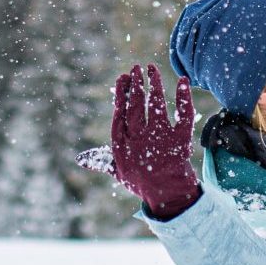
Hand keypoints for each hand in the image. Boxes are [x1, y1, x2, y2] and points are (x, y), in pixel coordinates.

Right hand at [100, 64, 201, 218]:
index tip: (123, 77)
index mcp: (123, 144)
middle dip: (137, 84)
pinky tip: (183, 81)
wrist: (168, 196)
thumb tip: (81, 159)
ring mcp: (161, 138)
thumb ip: (101, 161)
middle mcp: (140, 138)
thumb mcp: (119, 172)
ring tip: (151, 68)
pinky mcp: (180, 140)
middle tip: (136, 68)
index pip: (120, 112)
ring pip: (157, 105)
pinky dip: (184, 97)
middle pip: (137, 105)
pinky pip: (183, 115)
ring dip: (154, 84)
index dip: (122, 93)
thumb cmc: (141, 181)